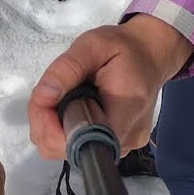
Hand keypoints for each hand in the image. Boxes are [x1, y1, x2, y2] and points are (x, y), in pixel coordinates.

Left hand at [27, 15, 193, 160]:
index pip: (82, 142)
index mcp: (127, 110)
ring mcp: (126, 147)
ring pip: (72, 150)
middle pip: (71, 150)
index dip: (52, 129)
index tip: (43, 102)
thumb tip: (42, 96)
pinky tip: (74, 106)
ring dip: (56, 126)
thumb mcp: (92, 44)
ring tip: (64, 96)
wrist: (150, 55)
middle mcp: (128, 139)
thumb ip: (67, 68)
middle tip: (49, 93)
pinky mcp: (120, 147)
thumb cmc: (123, 47)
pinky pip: (83, 146)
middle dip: (47, 124)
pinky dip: (68, 129)